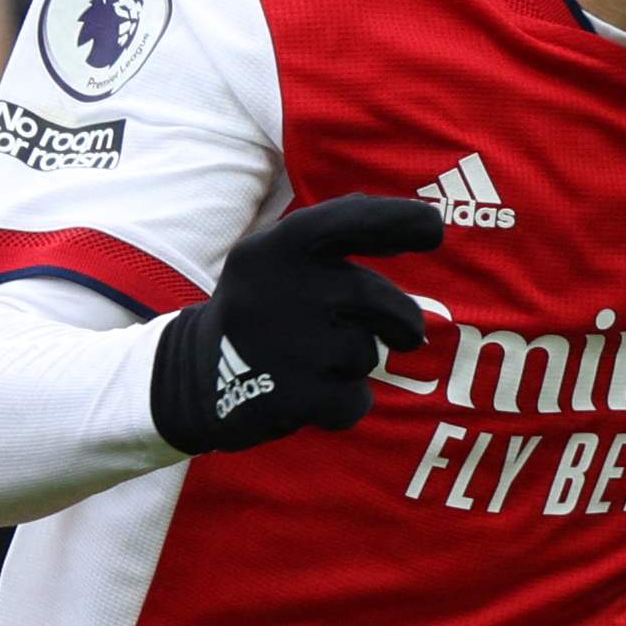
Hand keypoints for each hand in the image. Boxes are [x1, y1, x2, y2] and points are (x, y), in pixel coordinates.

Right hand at [147, 194, 441, 451]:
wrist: (192, 376)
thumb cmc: (262, 311)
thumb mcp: (279, 259)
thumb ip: (338, 239)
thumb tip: (424, 223)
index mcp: (279, 248)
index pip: (348, 221)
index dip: (397, 221)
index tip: (433, 229)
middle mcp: (283, 287)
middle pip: (378, 302)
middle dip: (401, 321)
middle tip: (406, 335)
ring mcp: (285, 342)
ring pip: (365, 355)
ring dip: (354, 364)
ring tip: (310, 361)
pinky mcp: (290, 394)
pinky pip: (354, 402)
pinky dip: (342, 404)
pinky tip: (306, 396)